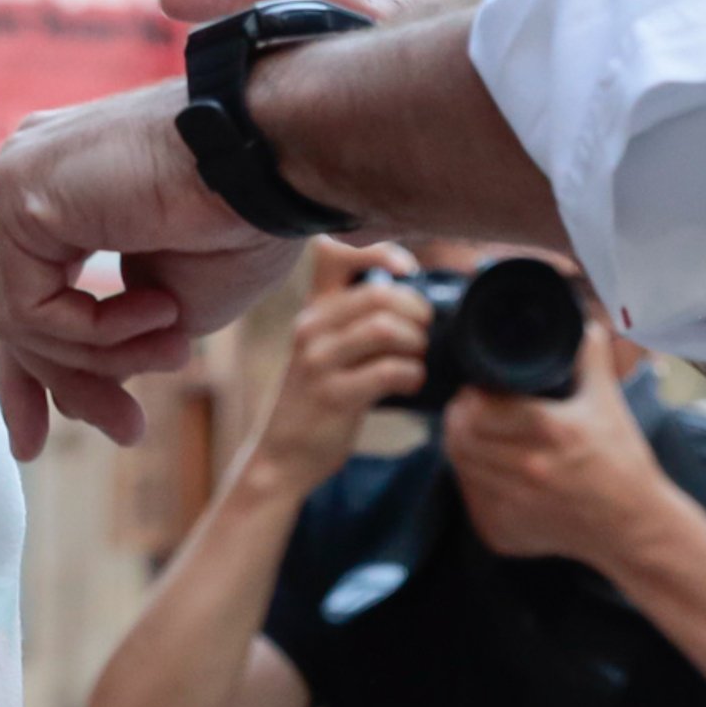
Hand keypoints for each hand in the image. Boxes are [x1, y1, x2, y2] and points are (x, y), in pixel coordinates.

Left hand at [0, 83, 300, 457]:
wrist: (270, 161)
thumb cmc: (243, 224)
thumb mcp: (171, 306)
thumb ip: (113, 337)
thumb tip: (67, 392)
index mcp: (70, 192)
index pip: (33, 291)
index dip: (37, 372)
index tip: (42, 439)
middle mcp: (37, 177)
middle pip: (22, 310)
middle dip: (70, 383)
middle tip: (128, 431)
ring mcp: (21, 178)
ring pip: (24, 319)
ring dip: (106, 358)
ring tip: (176, 349)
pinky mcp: (18, 191)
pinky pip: (29, 307)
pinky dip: (95, 332)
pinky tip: (159, 311)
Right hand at [245, 239, 426, 494]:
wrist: (282, 455)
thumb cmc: (317, 397)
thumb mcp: (325, 347)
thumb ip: (355, 318)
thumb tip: (416, 298)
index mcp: (312, 309)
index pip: (333, 253)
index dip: (379, 250)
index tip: (407, 271)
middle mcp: (310, 327)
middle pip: (379, 293)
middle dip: (416, 309)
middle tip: (423, 330)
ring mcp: (318, 361)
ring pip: (384, 328)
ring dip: (415, 342)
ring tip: (416, 357)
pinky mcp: (333, 396)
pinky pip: (389, 371)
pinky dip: (412, 374)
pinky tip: (410, 383)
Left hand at [443, 325, 676, 567]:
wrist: (634, 527)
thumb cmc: (623, 464)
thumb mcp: (609, 404)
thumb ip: (592, 359)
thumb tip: (586, 325)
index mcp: (551, 430)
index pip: (480, 407)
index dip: (473, 394)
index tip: (479, 389)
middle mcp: (528, 468)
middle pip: (460, 436)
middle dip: (461, 418)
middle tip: (472, 410)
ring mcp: (514, 505)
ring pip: (460, 467)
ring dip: (463, 448)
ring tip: (477, 436)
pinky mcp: (505, 532)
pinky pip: (470, 500)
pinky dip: (473, 482)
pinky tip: (488, 471)